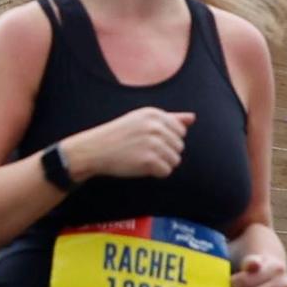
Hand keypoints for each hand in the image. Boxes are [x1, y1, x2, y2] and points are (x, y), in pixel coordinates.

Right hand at [60, 109, 193, 182]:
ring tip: (143, 160)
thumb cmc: (118, 135)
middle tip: (143, 152)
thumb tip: (193, 118)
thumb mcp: (142, 120)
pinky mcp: (149, 160)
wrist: (94, 149)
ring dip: (161, 164)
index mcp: (154, 114)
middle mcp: (155, 126)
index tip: (149, 141)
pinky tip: (142, 167)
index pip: (181, 131)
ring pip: (175, 160)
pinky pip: (166, 171)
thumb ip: (170, 118)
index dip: (167, 140)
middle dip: (165, 153)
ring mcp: (152, 143)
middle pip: (179, 146)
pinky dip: (156, 173)